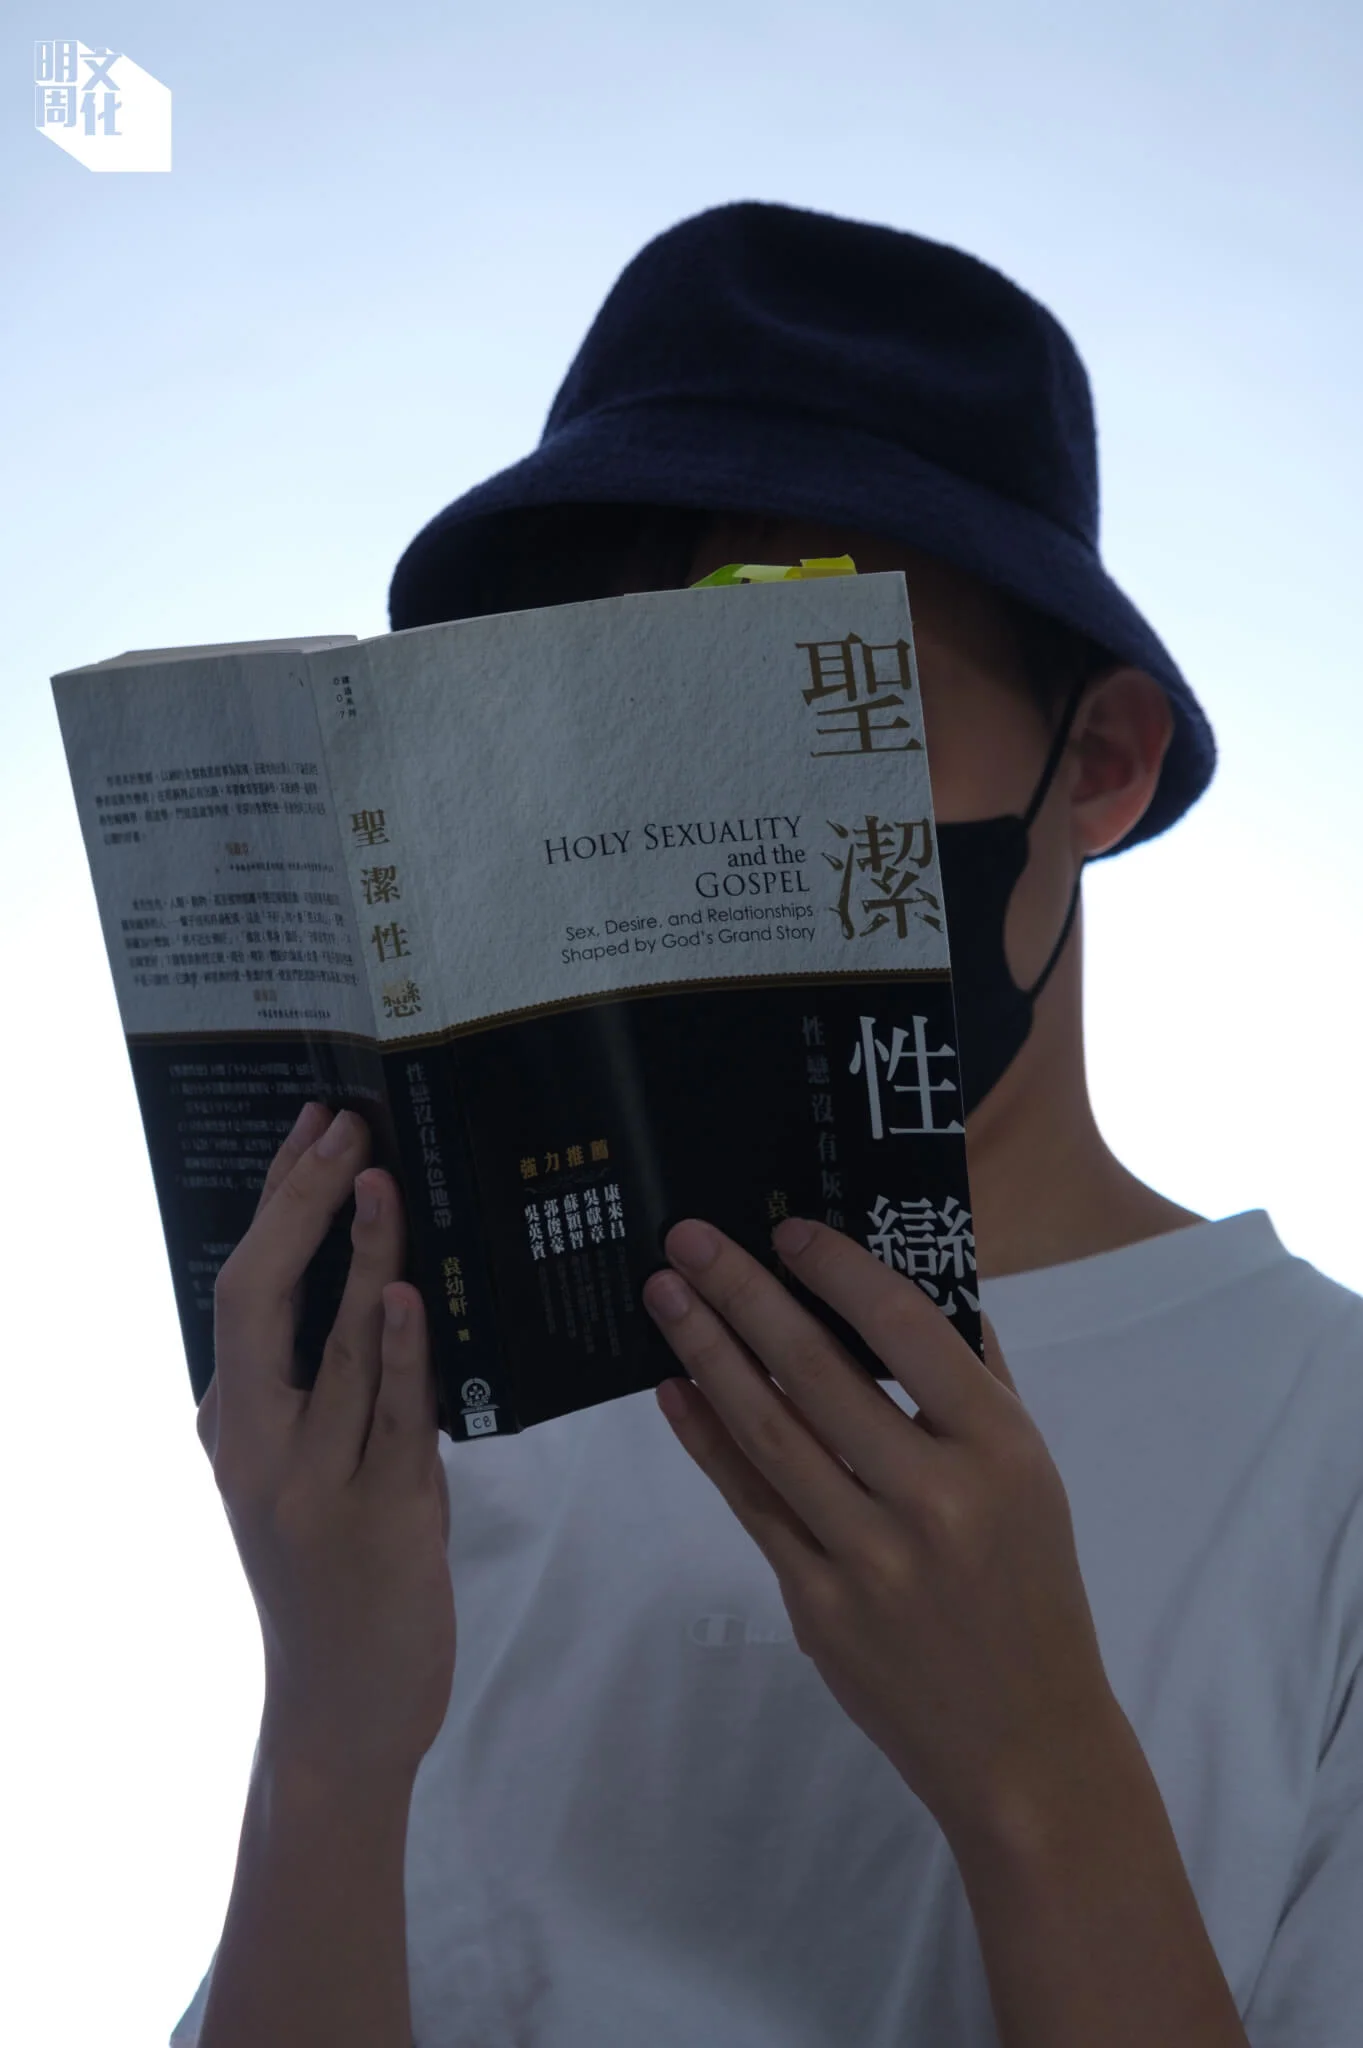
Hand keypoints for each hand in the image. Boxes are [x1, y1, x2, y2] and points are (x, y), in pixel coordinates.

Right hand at [196, 1101, 455, 1780]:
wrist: (339, 1715)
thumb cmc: (330, 1583)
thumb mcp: (299, 1479)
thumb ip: (320, 1393)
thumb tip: (372, 1278)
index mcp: (233, 1426)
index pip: (241, 1288)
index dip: (277, 1202)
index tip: (313, 1131)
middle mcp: (255, 1447)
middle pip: (259, 1301)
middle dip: (302, 1206)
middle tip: (346, 1130)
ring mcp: (313, 1485)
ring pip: (335, 1350)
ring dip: (362, 1259)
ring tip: (380, 1182)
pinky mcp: (380, 1520)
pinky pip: (393, 1419)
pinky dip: (400, 1353)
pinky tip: (407, 1297)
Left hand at [643, 1216, 1122, 1851]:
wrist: (1024, 1742)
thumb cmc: (1029, 1585)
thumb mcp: (1030, 1475)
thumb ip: (971, 1383)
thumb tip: (906, 1281)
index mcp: (1000, 1451)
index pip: (908, 1332)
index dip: (839, 1273)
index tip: (786, 1230)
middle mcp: (934, 1498)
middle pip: (819, 1373)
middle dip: (744, 1295)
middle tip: (687, 1238)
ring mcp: (869, 1558)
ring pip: (769, 1432)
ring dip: (707, 1353)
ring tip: (666, 1297)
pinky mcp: (818, 1606)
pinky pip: (751, 1503)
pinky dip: (707, 1440)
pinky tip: (676, 1390)